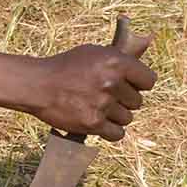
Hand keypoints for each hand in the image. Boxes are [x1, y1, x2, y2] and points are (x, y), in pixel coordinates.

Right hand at [34, 43, 155, 140]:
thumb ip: (118, 60)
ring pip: (127, 118)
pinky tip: (97, 122)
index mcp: (116, 62)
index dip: (139, 83)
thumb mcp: (92, 53)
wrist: (37, 84)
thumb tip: (140, 62)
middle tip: (104, 96)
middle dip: (123, 100)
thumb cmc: (65, 67)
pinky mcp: (93, 123)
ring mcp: (103, 104)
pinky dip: (108, 131)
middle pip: (137, 101)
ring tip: (96, 107)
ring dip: (114, 116)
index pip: (149, 80)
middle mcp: (112, 82)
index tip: (129, 85)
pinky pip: (117, 134)